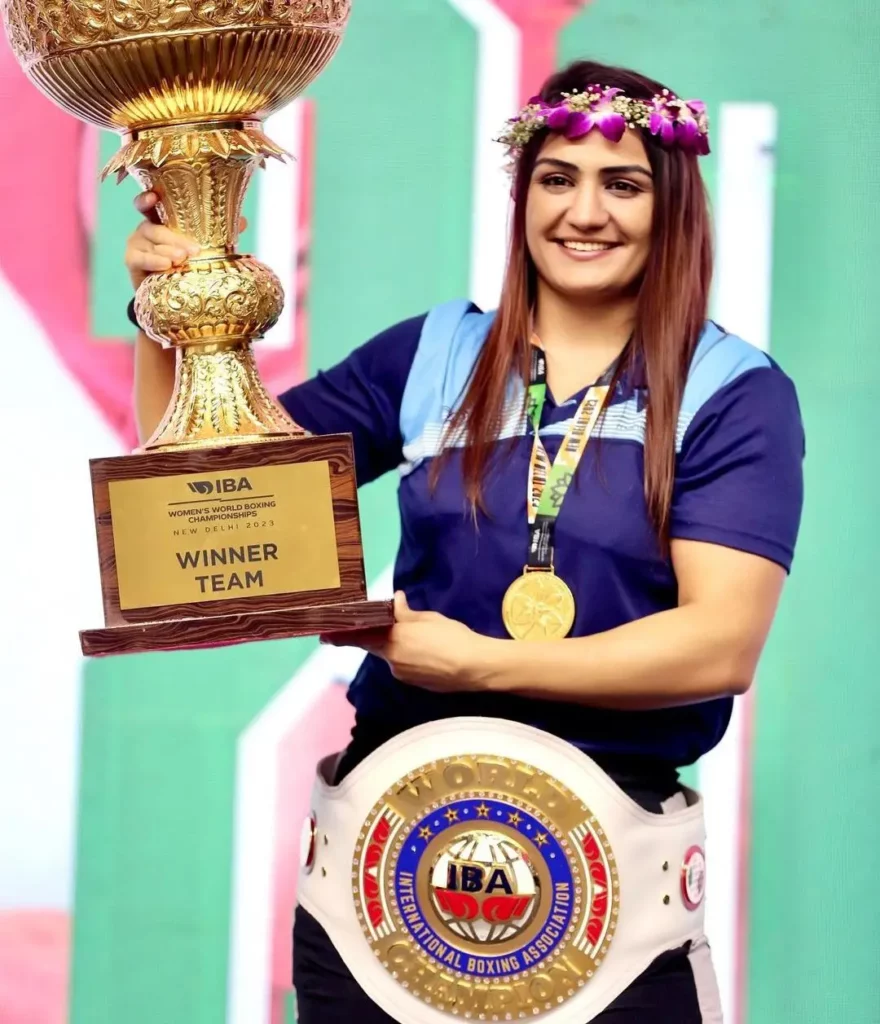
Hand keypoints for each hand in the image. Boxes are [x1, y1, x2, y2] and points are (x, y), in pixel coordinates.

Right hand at [125, 191, 246, 291]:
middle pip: (157, 228)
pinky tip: (166, 266)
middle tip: (193, 250)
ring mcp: (136, 243)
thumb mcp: (204, 247)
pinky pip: (141, 259)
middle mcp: (147, 228)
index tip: (153, 197)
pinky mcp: (131, 259)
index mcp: (162, 220)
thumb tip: (242, 221)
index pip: (150, 204)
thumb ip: (219, 234)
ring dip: (167, 252)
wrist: (171, 292)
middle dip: (174, 238)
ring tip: (181, 259)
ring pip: (151, 244)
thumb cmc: (187, 263)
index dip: (148, 199)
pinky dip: (154, 261)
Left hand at [321, 593, 493, 692]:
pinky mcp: (415, 684)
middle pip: (377, 646)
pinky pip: (406, 666)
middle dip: (379, 637)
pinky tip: (431, 653)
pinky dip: (411, 658)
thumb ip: (406, 613)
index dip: (341, 636)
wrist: (475, 667)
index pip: (359, 637)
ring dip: (399, 647)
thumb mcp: (429, 619)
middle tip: (391, 627)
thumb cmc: (452, 637)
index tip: (324, 635)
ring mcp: (403, 675)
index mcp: (392, 640)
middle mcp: (392, 660)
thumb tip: (395, 601)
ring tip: (425, 639)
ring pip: (393, 656)